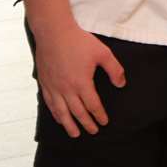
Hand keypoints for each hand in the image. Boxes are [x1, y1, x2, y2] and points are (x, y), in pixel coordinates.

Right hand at [34, 22, 125, 137]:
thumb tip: (121, 84)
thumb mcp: (103, 53)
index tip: (104, 122)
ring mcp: (54, 87)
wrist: (53, 32)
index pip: (92, 105)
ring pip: (62, 112)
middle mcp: (66, 89)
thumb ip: (114, 70)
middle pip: (77, 112)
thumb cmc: (79, 41)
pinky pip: (50, 103)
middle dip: (86, 124)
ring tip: (75, 134)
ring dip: (69, 124)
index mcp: (82, 83)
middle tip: (93, 131)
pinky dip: (55, 114)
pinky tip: (60, 118)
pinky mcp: (45, 83)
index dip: (99, 115)